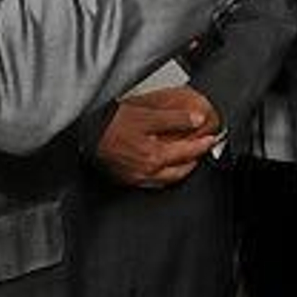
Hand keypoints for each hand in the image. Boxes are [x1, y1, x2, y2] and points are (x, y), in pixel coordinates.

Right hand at [96, 87, 220, 187]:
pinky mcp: (126, 179)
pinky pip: (152, 182)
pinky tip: (162, 168)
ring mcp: (137, 178)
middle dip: (194, 160)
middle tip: (202, 150)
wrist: (85, 133)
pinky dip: (163, 175)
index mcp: (154, 156)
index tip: (212, 138)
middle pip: (180, 170)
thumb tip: (196, 119)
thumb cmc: (111, 123)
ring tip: (186, 159)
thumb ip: (174, 118)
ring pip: (167, 179)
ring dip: (180, 170)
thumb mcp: (146, 114)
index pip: (187, 151)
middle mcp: (148, 171)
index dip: (202, 144)